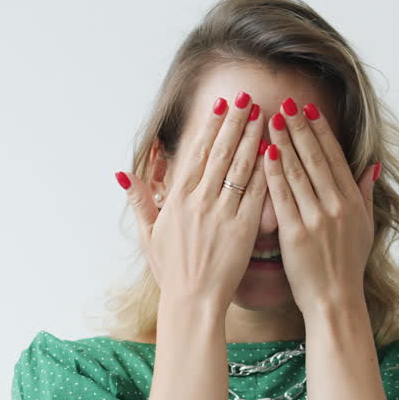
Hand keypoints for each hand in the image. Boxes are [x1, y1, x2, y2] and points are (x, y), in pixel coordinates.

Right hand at [115, 92, 268, 309]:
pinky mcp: (244, 228)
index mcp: (177, 198)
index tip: (221, 106)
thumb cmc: (171, 271)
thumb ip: (139, 200)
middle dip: (235, 122)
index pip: (197, 153)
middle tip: (247, 98)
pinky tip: (276, 151)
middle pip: (221, 151)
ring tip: (264, 115)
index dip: (211, 127)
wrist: (193, 301)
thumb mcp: (148, 234)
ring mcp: (223, 212)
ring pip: (241, 166)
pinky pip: (257, 192)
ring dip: (253, 137)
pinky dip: (266, 170)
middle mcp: (200, 200)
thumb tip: (122, 174)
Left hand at [263, 98, 379, 318]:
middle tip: (286, 102)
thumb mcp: (365, 228)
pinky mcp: (295, 234)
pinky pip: (282, 196)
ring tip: (271, 118)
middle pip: (315, 158)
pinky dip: (273, 172)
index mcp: (353, 202)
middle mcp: (337, 206)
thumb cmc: (347, 266)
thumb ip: (366, 194)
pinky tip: (264, 152)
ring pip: (297, 172)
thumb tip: (372, 166)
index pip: (335, 158)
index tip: (309, 110)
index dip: (321, 131)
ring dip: (283, 142)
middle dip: (300, 128)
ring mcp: (317, 219)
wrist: (335, 301)